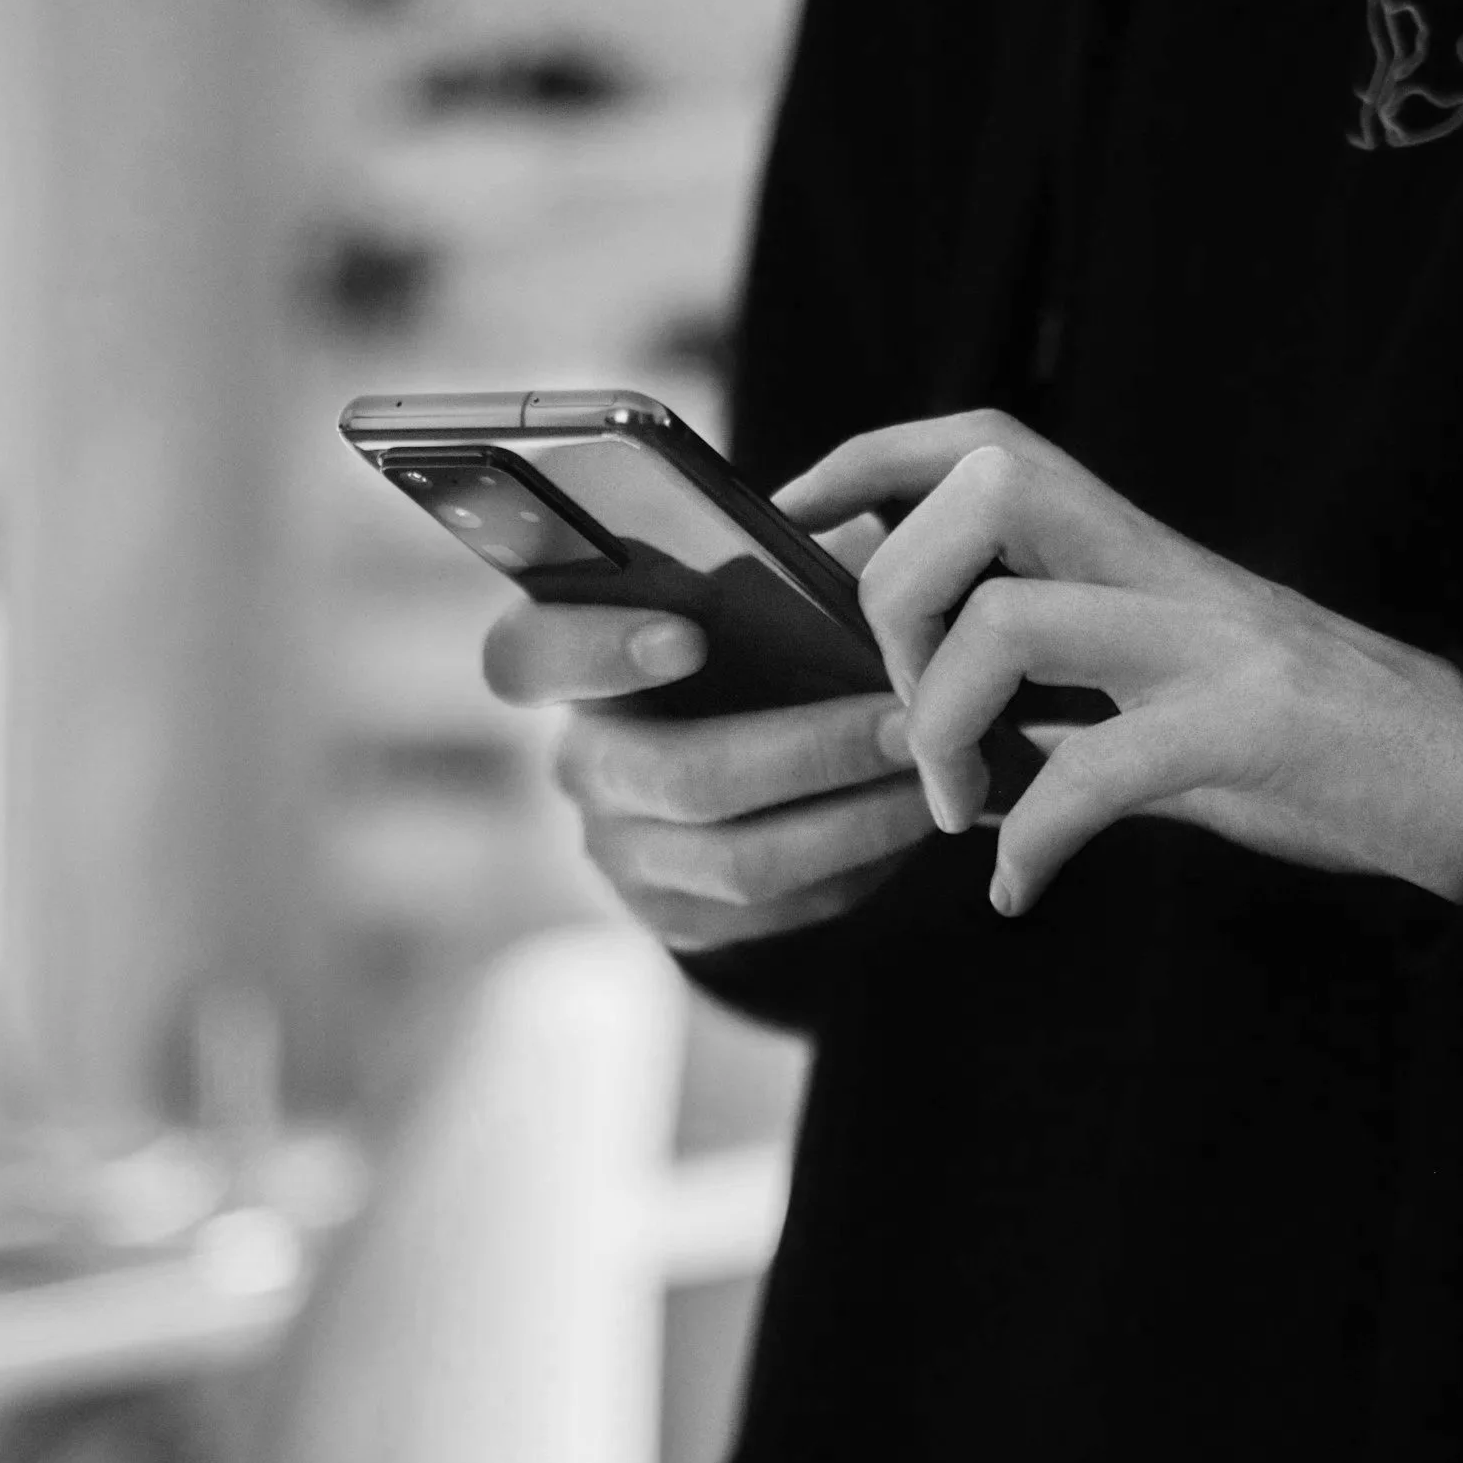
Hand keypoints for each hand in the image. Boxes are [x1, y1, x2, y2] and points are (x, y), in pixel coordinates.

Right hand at [482, 602, 934, 950]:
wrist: (738, 772)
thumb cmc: (747, 645)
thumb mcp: (746, 590)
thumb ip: (777, 561)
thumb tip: (861, 544)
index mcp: (567, 664)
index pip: (527, 657)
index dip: (596, 650)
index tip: (688, 637)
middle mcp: (582, 764)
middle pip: (678, 776)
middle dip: (810, 752)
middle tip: (909, 722)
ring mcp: (622, 852)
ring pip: (739, 860)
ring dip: (855, 821)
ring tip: (935, 777)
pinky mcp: (675, 919)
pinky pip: (774, 910)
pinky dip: (857, 866)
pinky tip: (911, 821)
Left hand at [777, 410, 1462, 915]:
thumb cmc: (1299, 743)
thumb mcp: (1160, 692)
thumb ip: (1056, 689)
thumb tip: (926, 719)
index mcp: (1133, 551)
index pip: (983, 442)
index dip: (868, 459)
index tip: (790, 517)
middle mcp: (1165, 570)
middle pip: (983, 492)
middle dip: (897, 598)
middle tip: (904, 713)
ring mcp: (1209, 642)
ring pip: (1013, 620)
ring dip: (946, 726)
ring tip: (957, 808)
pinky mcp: (1248, 729)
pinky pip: (1098, 771)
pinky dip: (1033, 841)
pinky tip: (1019, 888)